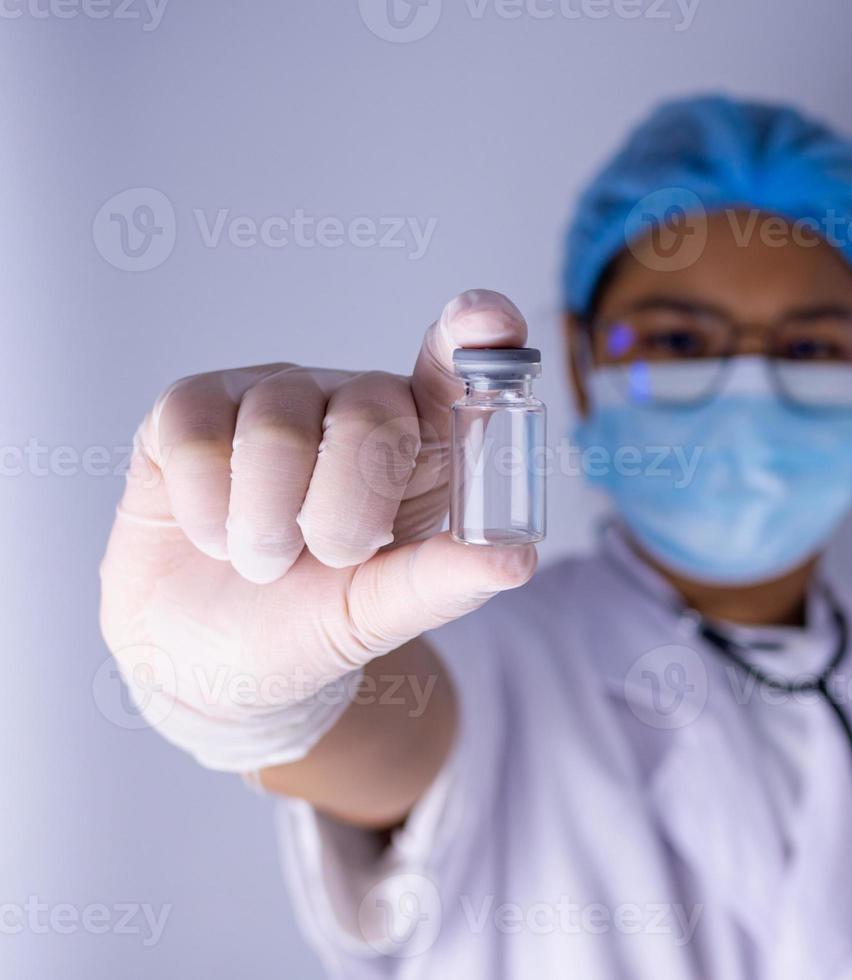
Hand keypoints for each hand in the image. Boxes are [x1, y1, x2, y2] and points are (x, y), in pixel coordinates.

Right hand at [98, 290, 536, 752]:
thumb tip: (517, 560)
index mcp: (420, 441)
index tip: (489, 320)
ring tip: (267, 564)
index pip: (454, 369)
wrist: (212, 663)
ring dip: (268, 526)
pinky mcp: (190, 407)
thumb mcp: (385, 612)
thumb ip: (447, 580)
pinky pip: (197, 433)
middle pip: (369, 413)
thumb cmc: (313, 623)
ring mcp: (272, 396)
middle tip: (333, 559)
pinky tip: (213, 537)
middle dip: (347, 511)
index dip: (473, 336)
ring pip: (277, 426)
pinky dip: (207, 510)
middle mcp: (350, 402)